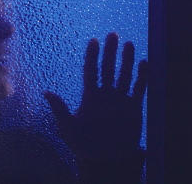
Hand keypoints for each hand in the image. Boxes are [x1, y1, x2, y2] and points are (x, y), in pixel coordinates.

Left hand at [44, 33, 147, 160]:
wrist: (105, 157)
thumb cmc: (84, 143)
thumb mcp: (69, 127)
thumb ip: (60, 110)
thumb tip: (46, 93)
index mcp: (89, 96)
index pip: (91, 70)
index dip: (92, 56)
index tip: (93, 41)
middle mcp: (105, 94)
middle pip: (108, 68)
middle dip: (110, 52)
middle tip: (112, 34)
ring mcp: (120, 99)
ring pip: (124, 75)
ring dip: (127, 60)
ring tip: (128, 44)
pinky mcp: (133, 108)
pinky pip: (138, 89)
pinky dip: (142, 77)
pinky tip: (145, 63)